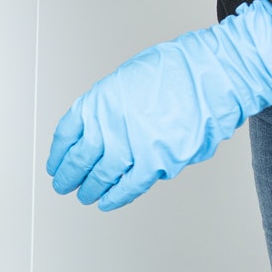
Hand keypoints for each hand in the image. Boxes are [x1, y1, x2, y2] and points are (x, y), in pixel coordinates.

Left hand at [48, 0, 271, 210]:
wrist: (216, 71)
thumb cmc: (178, 69)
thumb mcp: (127, 78)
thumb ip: (109, 107)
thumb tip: (101, 131)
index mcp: (98, 100)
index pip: (66, 134)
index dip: (58, 154)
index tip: (55, 164)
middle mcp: (110, 123)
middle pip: (80, 159)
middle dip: (69, 176)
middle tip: (63, 185)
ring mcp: (133, 143)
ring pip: (102, 176)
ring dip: (91, 188)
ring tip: (85, 196)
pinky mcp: (158, 160)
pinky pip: (131, 185)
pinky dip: (117, 196)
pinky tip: (108, 202)